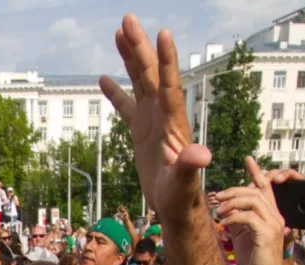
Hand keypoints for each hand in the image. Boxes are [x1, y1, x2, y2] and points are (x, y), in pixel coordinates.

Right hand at [100, 15, 210, 224]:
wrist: (176, 204)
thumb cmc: (181, 196)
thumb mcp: (183, 183)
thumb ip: (189, 166)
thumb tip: (201, 155)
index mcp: (173, 123)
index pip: (169, 86)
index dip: (166, 61)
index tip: (163, 34)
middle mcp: (164, 116)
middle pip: (151, 74)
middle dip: (140, 47)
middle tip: (128, 19)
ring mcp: (152, 121)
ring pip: (140, 82)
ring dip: (131, 57)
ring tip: (120, 32)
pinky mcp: (142, 132)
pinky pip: (127, 106)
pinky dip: (116, 92)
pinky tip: (103, 77)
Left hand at [215, 157, 288, 264]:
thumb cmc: (255, 260)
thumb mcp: (243, 236)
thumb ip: (238, 220)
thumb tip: (224, 209)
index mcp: (270, 215)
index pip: (266, 188)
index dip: (257, 172)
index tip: (248, 159)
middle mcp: (275, 216)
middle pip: (255, 191)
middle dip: (233, 190)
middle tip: (216, 197)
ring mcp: (273, 224)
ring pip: (253, 201)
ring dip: (232, 202)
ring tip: (218, 210)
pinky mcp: (266, 234)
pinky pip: (249, 217)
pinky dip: (234, 216)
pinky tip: (223, 222)